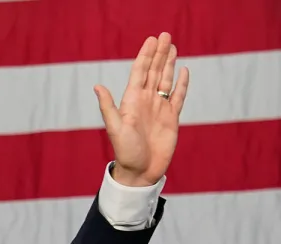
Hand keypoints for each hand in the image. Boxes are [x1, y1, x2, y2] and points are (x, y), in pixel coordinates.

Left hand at [95, 32, 188, 185]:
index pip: (139, 72)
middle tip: (165, 34)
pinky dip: (181, 84)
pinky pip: (177, 96)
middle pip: (154, 71)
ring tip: (172, 46)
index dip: (145, 56)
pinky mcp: (171, 118)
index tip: (151, 40)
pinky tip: (183, 71)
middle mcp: (145, 101)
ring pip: (165, 80)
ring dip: (169, 63)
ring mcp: (159, 109)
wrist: (140, 172)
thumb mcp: (115, 128)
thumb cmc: (125, 152)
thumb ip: (108, 107)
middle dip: (159, 53)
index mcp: (132, 101)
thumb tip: (97, 86)